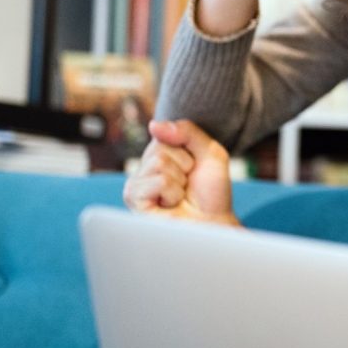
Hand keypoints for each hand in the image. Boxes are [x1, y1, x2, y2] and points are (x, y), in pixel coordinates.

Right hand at [122, 119, 239, 226]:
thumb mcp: (210, 153)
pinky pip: (158, 181)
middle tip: (187, 185)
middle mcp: (144, 168)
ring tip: (179, 196)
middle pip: (160, 149)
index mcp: (158, 154)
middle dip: (184, 166)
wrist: (214, 222)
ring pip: (159, 164)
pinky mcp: (134, 200)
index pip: (165, 133)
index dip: (188, 151)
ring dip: (179, 182)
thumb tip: (153, 124)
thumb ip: (187, 132)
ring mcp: (136, 184)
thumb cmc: (211, 192)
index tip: (193, 169)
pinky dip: (173, 193)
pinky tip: (170, 205)